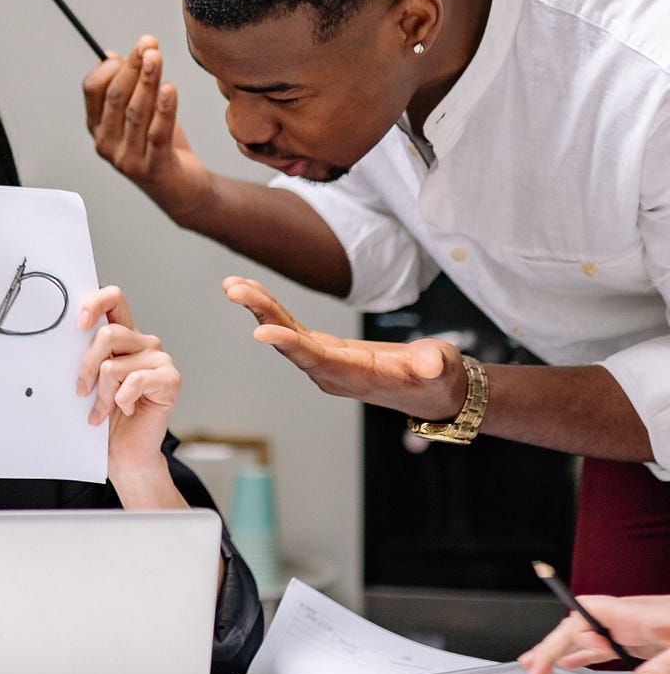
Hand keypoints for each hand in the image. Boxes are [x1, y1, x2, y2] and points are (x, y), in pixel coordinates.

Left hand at [76, 286, 182, 504]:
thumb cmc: (104, 415)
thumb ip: (83, 354)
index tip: (77, 323)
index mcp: (123, 335)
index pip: (113, 298)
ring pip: (114, 365)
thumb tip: (58, 338)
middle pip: (108, 335)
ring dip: (102, 394)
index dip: (94, 302)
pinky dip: (122, 401)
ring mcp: (159, 359)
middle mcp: (143, 342)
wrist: (124, 452)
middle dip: (86, 366)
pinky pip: (134, 382)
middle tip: (80, 390)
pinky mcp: (170, 380)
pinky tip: (126, 410)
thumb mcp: (88, 379)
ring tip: (102, 410)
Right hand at [83, 35, 209, 221]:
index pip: (93, 90)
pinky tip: (170, 88)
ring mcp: (126, 158)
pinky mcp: (152, 168)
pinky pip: (157, 133)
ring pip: (136, 112)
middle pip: (115, 97)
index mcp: (98, 127)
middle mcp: (106, 143)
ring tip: (157, 57)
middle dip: (132, 67)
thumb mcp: (140, 114)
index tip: (136, 50)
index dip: (112, 66)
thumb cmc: (160, 147)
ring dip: (147, 81)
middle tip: (149, 44)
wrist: (181, 190)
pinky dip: (164, 110)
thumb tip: (109, 57)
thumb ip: (125, 89)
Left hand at [223, 277, 468, 420]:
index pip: (315, 359)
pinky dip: (269, 308)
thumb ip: (434, 366)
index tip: (259, 331)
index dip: (288, 344)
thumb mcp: (441, 370)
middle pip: (289, 342)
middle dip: (261, 314)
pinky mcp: (322, 350)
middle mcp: (329, 372)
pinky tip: (249, 290)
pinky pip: (289, 327)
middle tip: (234, 289)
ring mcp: (322, 361)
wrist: (432, 389)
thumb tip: (430, 364)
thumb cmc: (438, 378)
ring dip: (258, 307)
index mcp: (354, 377)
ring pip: (283, 331)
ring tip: (231, 284)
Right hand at [519, 595, 669, 673]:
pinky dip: (584, 654)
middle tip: (530, 668)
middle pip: (577, 626)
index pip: (584, 616)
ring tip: (535, 665)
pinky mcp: (642, 640)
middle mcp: (628, 619)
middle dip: (550, 645)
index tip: (554, 663)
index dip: (564, 636)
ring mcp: (633, 629)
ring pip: (587, 636)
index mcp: (634, 614)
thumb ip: (664, 666)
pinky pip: (604, 645)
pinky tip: (571, 663)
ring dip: (560, 650)